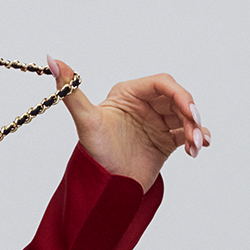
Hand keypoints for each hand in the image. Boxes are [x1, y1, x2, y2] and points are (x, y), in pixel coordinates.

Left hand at [48, 59, 209, 189]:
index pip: (161, 84)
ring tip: (195, 147)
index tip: (189, 111)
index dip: (179, 94)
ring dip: (195, 129)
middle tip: (194, 133)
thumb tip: (52, 59)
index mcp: (129, 94)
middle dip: (190, 114)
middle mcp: (145, 105)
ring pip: (186, 117)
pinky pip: (188, 133)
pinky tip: (197, 149)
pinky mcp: (165, 140)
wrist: (104, 189)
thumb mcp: (85, 121)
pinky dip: (197, 138)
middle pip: (178, 99)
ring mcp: (157, 122)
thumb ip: (70, 91)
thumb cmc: (93, 154)